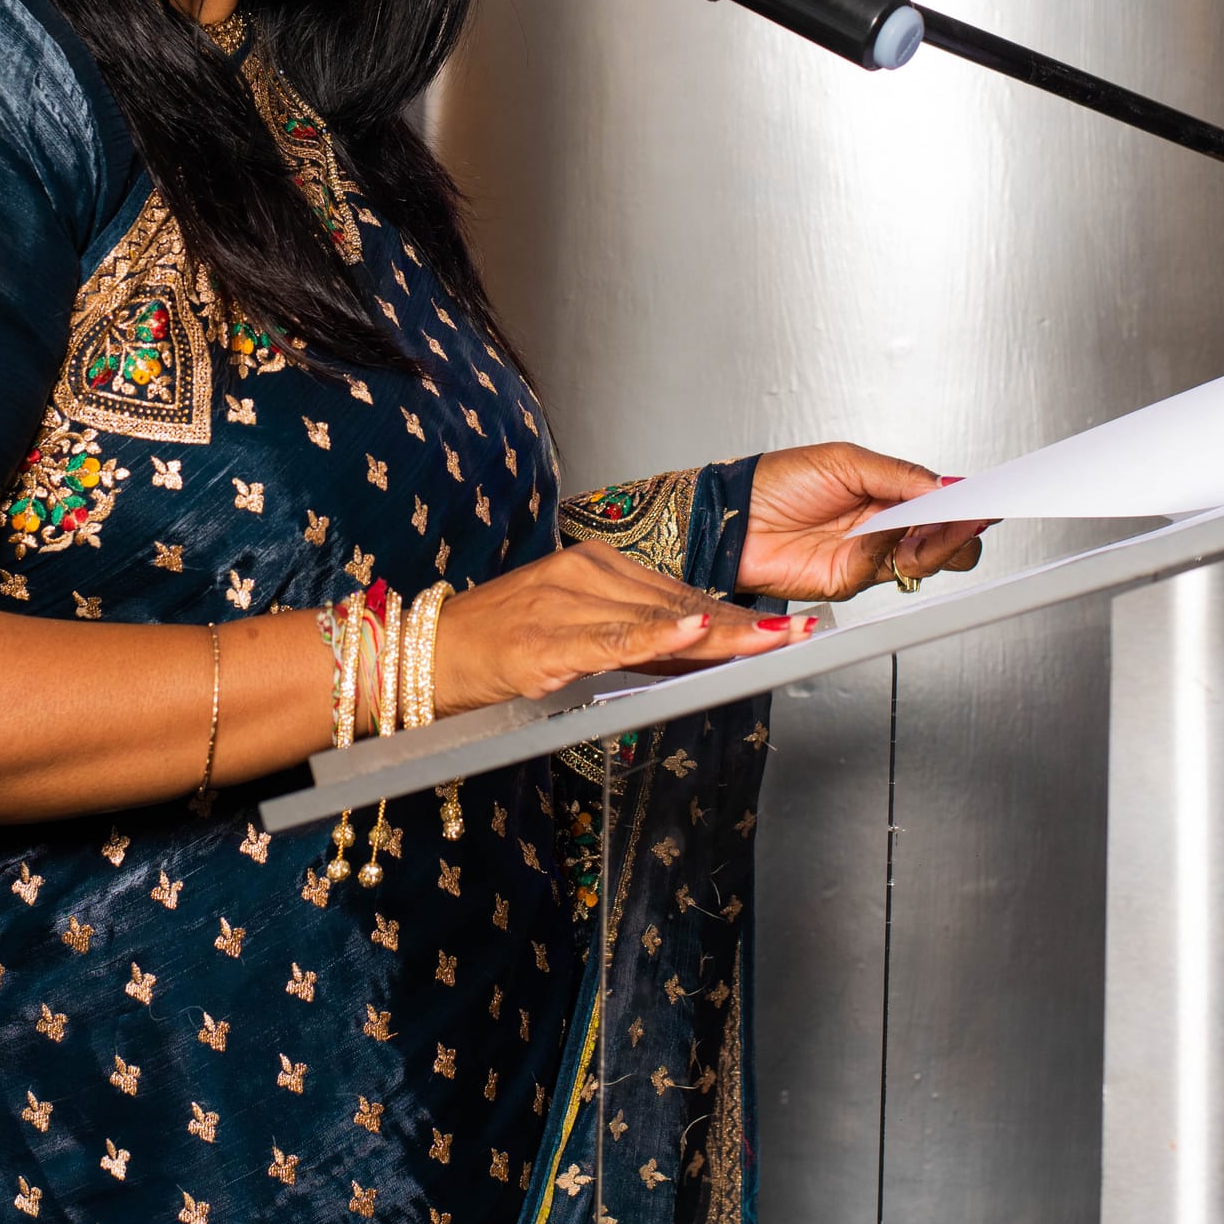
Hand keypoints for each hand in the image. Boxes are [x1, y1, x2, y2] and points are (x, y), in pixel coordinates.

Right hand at [435, 542, 790, 714]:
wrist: (425, 657)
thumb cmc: (497, 650)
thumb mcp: (578, 639)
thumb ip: (637, 643)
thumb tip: (700, 654)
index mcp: (594, 567)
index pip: (681, 594)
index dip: (736, 615)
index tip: (786, 627)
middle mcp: (584, 573)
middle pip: (679, 604)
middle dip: (743, 626)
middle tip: (798, 635)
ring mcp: (564, 602)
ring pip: (656, 619)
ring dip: (720, 634)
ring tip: (771, 640)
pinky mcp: (546, 638)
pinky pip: (612, 639)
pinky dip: (657, 638)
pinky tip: (693, 635)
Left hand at [736, 441, 992, 600]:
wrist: (731, 513)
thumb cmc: (776, 480)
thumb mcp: (845, 461)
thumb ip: (901, 476)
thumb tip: (949, 486)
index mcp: (887, 494)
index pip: (940, 505)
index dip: (966, 504)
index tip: (989, 498)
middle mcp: (884, 529)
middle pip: (945, 541)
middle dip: (964, 528)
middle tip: (973, 513)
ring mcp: (870, 556)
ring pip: (925, 559)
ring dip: (941, 538)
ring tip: (950, 518)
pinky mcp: (849, 579)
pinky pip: (884, 565)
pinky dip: (892, 544)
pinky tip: (892, 525)